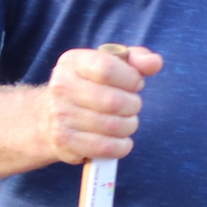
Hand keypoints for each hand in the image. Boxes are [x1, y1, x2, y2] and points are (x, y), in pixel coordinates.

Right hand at [43, 45, 160, 165]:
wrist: (52, 116)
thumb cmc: (92, 85)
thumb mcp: (112, 63)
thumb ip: (137, 58)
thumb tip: (154, 63)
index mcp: (73, 62)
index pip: (107, 68)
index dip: (131, 79)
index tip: (135, 83)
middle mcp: (61, 87)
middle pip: (114, 101)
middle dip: (133, 105)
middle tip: (132, 106)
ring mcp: (60, 115)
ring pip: (113, 126)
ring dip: (129, 126)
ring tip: (125, 121)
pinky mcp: (63, 141)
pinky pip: (105, 148)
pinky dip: (121, 146)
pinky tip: (121, 140)